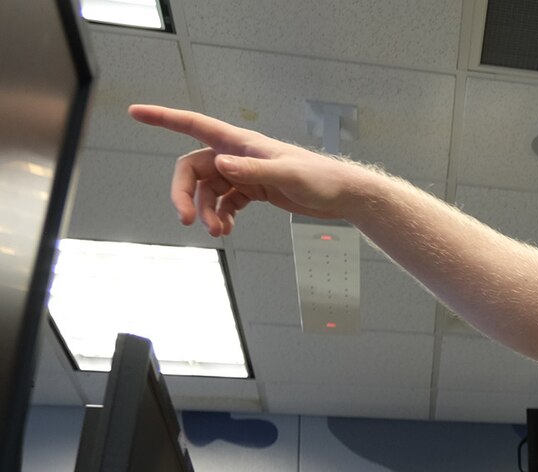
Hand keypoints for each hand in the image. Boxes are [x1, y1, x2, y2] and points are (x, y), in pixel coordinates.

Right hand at [128, 104, 369, 236]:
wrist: (343, 195)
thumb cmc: (320, 178)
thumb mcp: (288, 174)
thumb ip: (253, 171)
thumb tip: (220, 166)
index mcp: (240, 143)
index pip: (193, 124)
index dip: (163, 118)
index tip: (135, 112)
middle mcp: (237, 155)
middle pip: (194, 168)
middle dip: (185, 193)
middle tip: (187, 221)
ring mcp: (244, 173)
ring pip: (209, 190)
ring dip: (208, 211)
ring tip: (219, 233)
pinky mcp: (254, 190)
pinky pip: (226, 202)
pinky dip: (223, 215)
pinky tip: (228, 230)